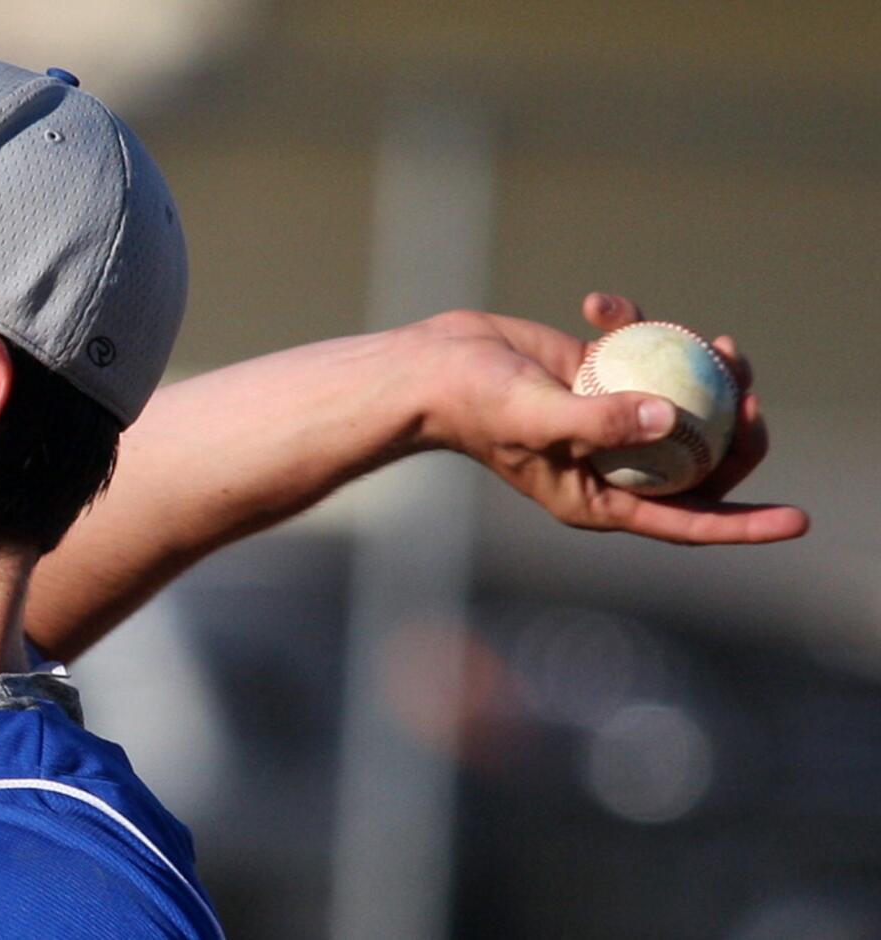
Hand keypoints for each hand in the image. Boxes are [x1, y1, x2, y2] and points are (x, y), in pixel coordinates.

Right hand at [405, 293, 808, 543]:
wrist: (430, 368)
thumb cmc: (472, 405)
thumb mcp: (537, 416)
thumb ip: (601, 421)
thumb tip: (671, 419)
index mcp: (600, 497)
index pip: (687, 519)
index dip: (746, 523)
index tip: (797, 519)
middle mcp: (611, 464)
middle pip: (701, 459)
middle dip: (739, 428)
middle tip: (749, 386)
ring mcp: (607, 419)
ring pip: (685, 403)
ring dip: (709, 371)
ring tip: (719, 339)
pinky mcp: (597, 375)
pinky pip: (642, 355)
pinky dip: (635, 324)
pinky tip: (601, 302)